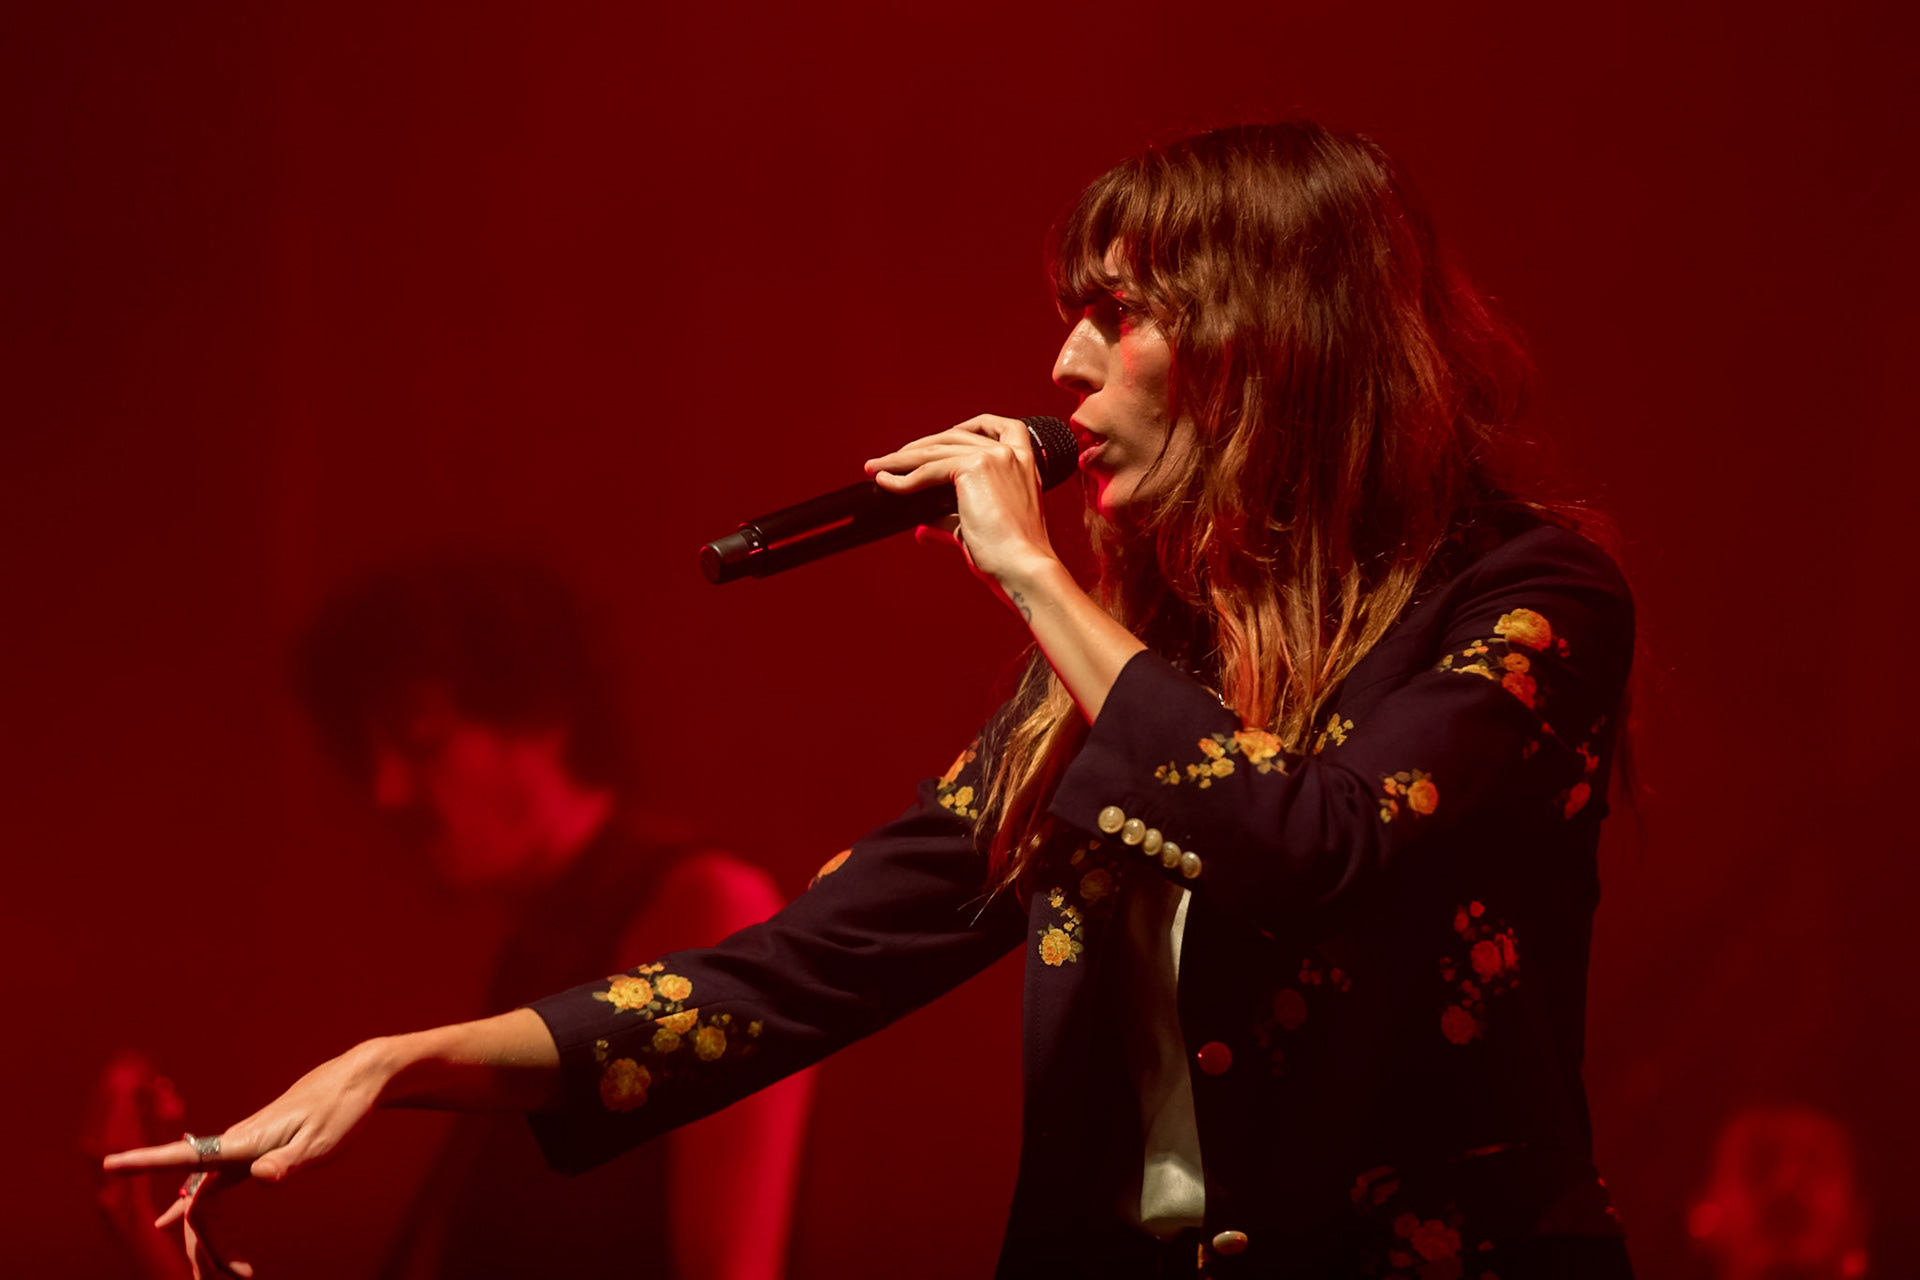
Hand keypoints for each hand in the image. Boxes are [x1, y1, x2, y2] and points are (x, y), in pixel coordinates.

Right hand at [102, 1040, 394, 1277]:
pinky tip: (176, 1228)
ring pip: (207, 1202)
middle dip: (202, 1247)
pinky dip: (204, 1218)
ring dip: (210, 1240)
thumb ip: (288, 1162)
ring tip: (228, 1275)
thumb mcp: (321, 1142)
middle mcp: (234, 1147)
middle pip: (198, 1204)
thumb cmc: (339, 1109)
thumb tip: (260, 1177)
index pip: (185, 1156)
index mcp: (245, 1143)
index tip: (110, 1164)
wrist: (354, 1080)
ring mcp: (241, 1151)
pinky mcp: (252, 1154)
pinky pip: (217, 1193)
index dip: (144, 1162)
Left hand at [865, 414, 1061, 603]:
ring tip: (876, 468)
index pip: (999, 427)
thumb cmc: (1008, 556)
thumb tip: (923, 526)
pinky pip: (928, 469)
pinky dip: (902, 478)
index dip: (968, 426)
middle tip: (890, 461)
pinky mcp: (973, 467)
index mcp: (1024, 463)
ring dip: (900, 459)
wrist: (1022, 568)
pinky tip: (886, 483)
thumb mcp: (978, 527)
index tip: (941, 438)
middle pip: (955, 436)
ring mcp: (994, 456)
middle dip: (919, 447)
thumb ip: (951, 520)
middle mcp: (1011, 454)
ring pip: (935, 450)